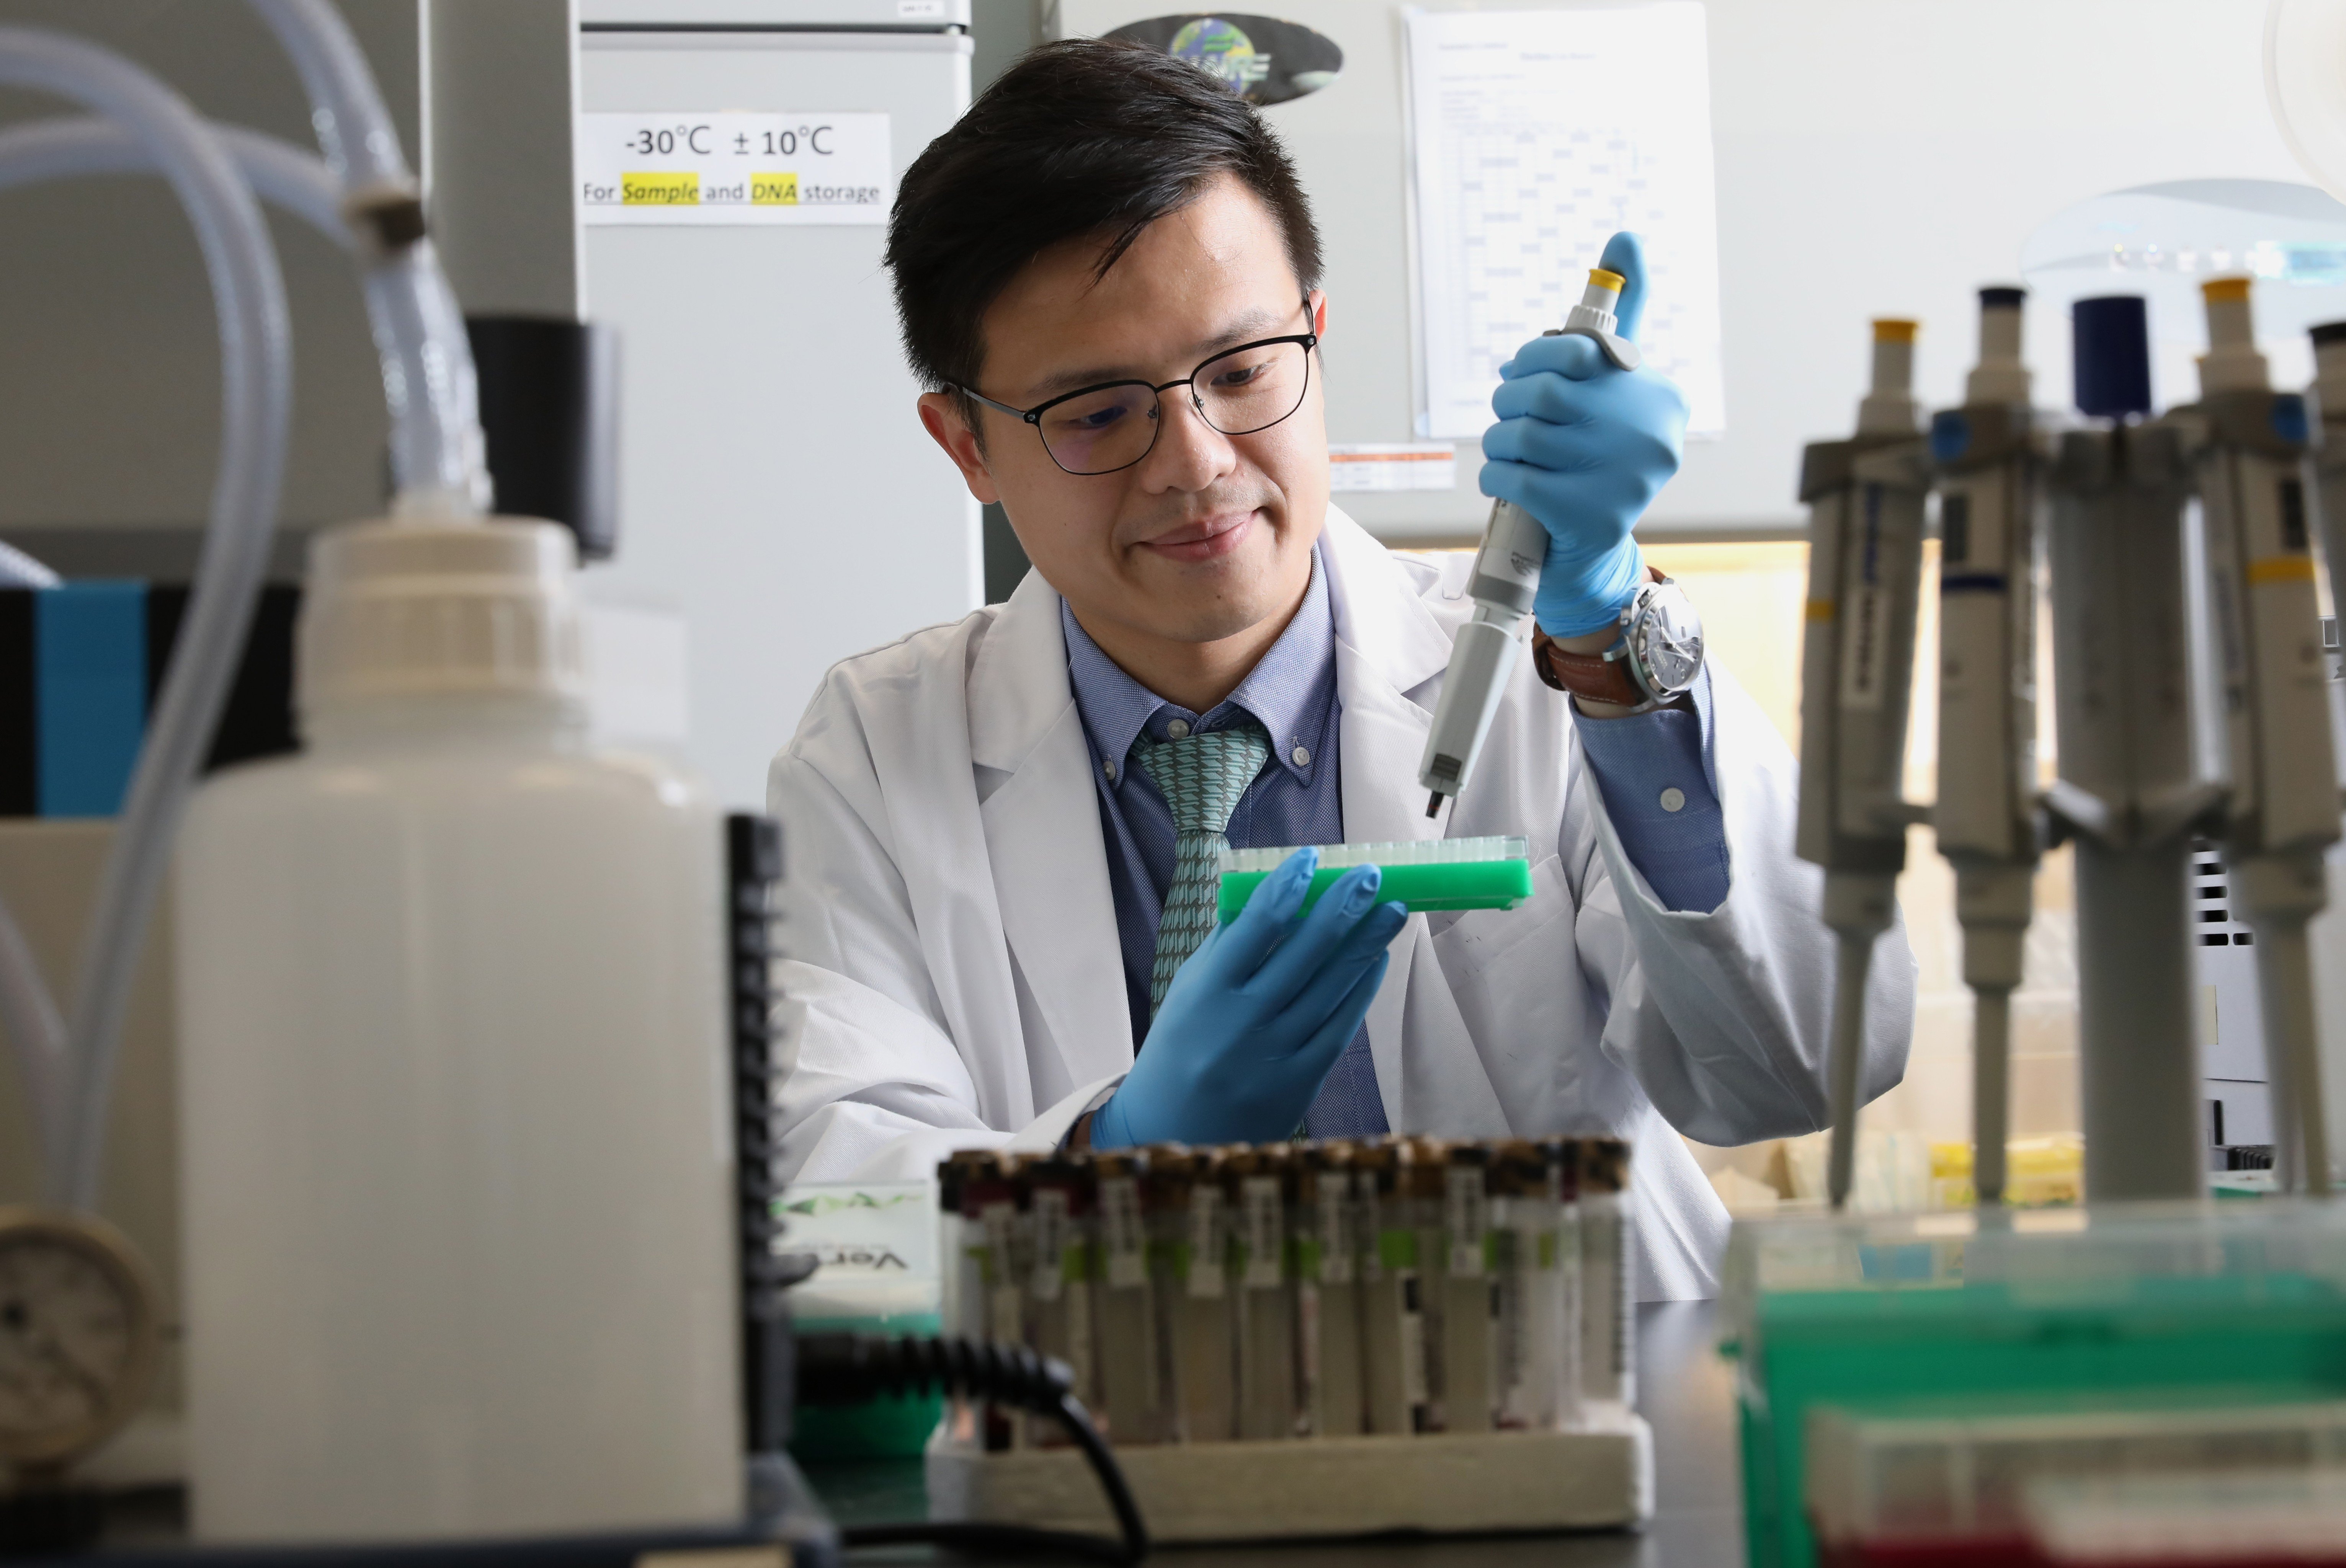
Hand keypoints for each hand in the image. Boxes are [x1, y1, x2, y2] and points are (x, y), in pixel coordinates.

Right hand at [1090, 848, 1406, 1148]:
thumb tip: (1269, 888)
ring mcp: (1274, 1056)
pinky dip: (1362, 988)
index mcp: (1205, 993)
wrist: (1173, 1132)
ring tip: (1392, 908)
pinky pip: (1340, 1027)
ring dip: (1367, 943)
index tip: (1313, 856)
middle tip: (1371, 873)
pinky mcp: (1300, 1084)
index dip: (1287, 886)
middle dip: (1343, 907)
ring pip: (1331, 988)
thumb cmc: (1182, 1046)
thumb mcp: (1189, 991)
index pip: (1255, 927)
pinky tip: (1377, 958)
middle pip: (1305, 953)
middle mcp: (1241, 1023)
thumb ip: (1226, 943)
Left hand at [1480, 230, 1689, 637]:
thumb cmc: (1596, 452)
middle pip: (1546, 390)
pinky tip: (1506, 480)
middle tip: (1507, 411)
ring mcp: (1623, 479)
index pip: (1581, 350)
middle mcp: (1650, 434)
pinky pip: (1514, 478)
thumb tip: (1627, 236)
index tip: (1521, 369)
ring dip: (1499, 440)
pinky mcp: (1588, 517)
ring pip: (1523, 434)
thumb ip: (1619, 315)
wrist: (1590, 551)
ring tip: (1507, 448)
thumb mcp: (1615, 384)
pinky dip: (1497, 475)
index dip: (1536, 356)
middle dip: (1510, 398)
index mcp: (1657, 393)